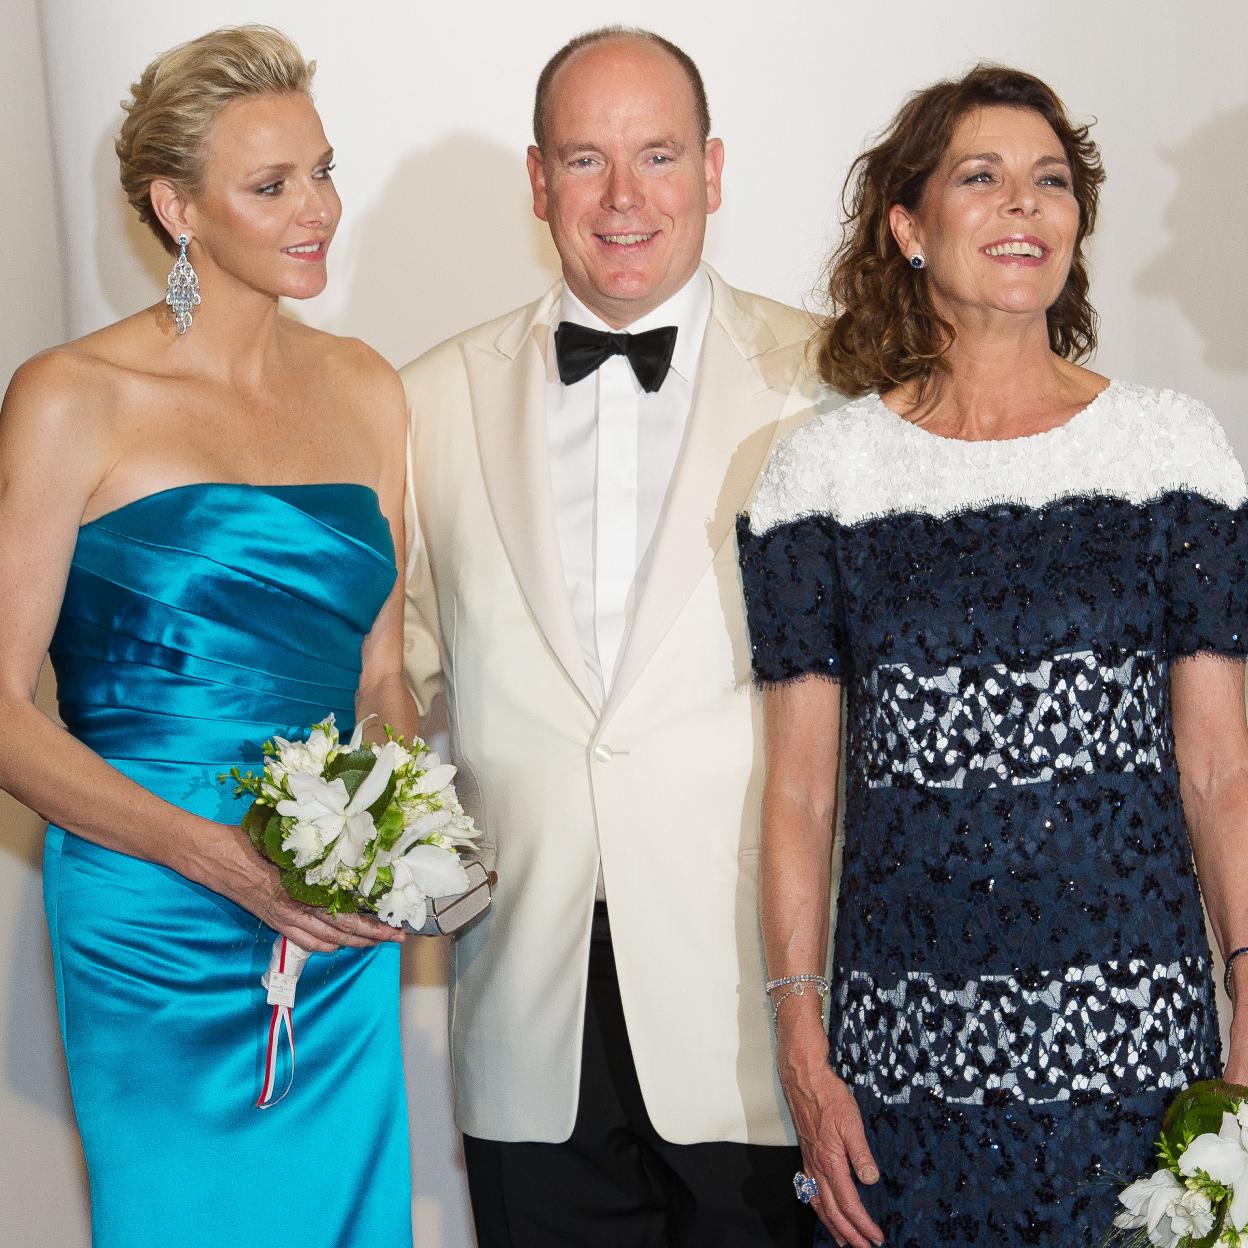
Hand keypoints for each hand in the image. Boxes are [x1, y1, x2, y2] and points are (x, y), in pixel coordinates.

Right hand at [186, 821, 404, 952]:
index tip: (394, 925)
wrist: (213, 855)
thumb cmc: (251, 842)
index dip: (371, 924)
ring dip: (352, 943)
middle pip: (341, 931)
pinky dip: (324, 945)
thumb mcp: (287, 845)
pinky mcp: (273, 919)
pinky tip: (337, 945)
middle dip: (371, 936)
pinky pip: (303, 940)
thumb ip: (316, 856)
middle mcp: (295, 909)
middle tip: (396, 937)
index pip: (345, 915)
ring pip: (325, 940)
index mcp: (302, 889)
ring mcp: (283, 917)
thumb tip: (347, 853)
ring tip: (375, 942)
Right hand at [778, 1025, 883, 1247]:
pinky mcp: (806, 1154)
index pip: (849, 1204)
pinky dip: (819, 1208)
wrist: (804, 1079)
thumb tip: (871, 1181)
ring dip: (832, 1225)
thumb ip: (861, 1153)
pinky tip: (823, 1209)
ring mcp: (809, 1162)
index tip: (876, 1237)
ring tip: (844, 1240)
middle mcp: (817, 1167)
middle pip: (833, 1210)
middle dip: (849, 1233)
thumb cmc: (829, 1097)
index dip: (863, 1224)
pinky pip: (810, 1190)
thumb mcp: (852, 1122)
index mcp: (830, 1162)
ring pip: (819, 1204)